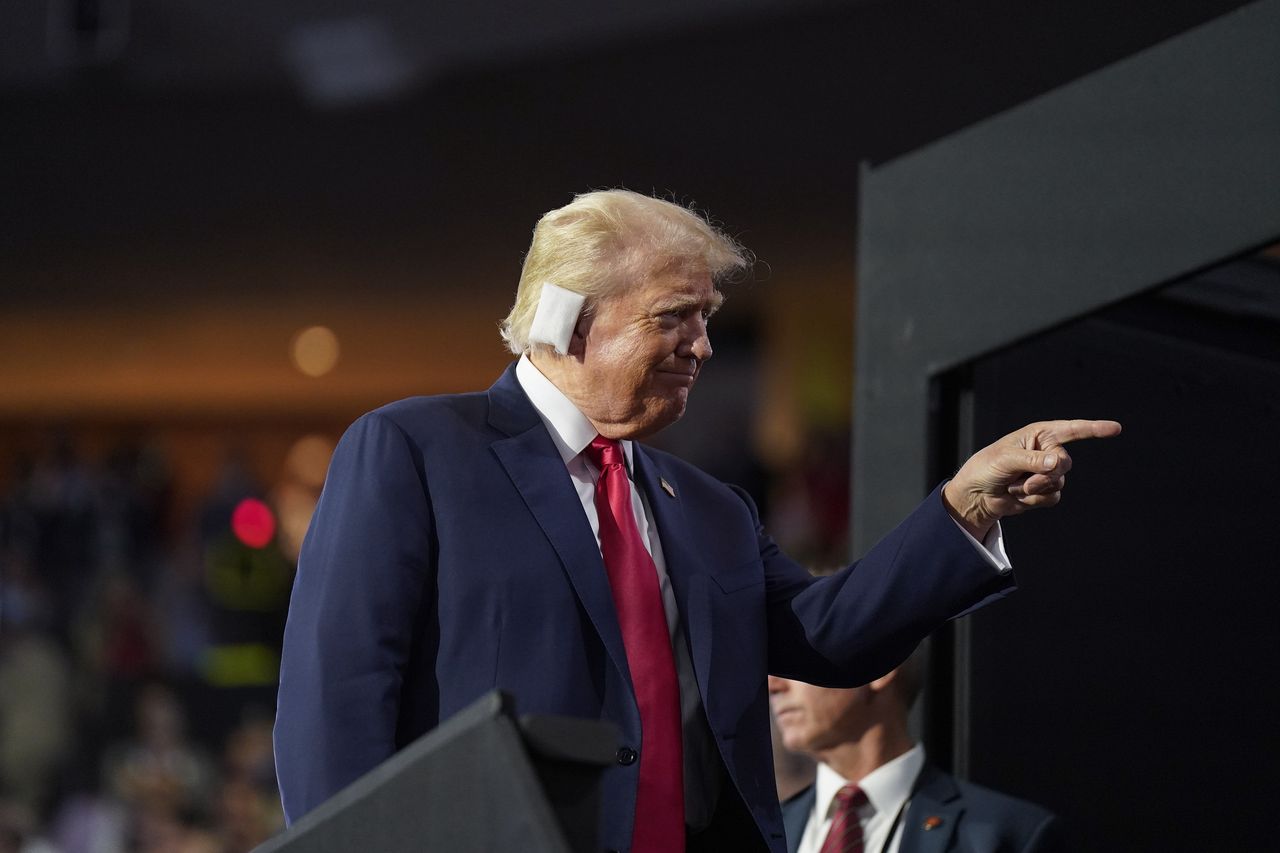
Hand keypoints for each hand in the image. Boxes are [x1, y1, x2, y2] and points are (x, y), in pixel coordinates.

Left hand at [942, 419, 1121, 538]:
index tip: (1115, 428)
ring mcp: (1047, 471)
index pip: (1072, 430)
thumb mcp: (1005, 459)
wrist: (977, 494)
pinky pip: (1053, 496)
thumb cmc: (986, 468)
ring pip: (1059, 482)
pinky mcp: (1045, 490)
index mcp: (1038, 434)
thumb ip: (1032, 461)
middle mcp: (1046, 451)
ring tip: (1014, 486)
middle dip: (1045, 475)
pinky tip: (1018, 495)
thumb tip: (1057, 463)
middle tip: (1024, 480)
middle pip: (1065, 463)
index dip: (1094, 429)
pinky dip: (1034, 499)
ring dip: (1035, 488)